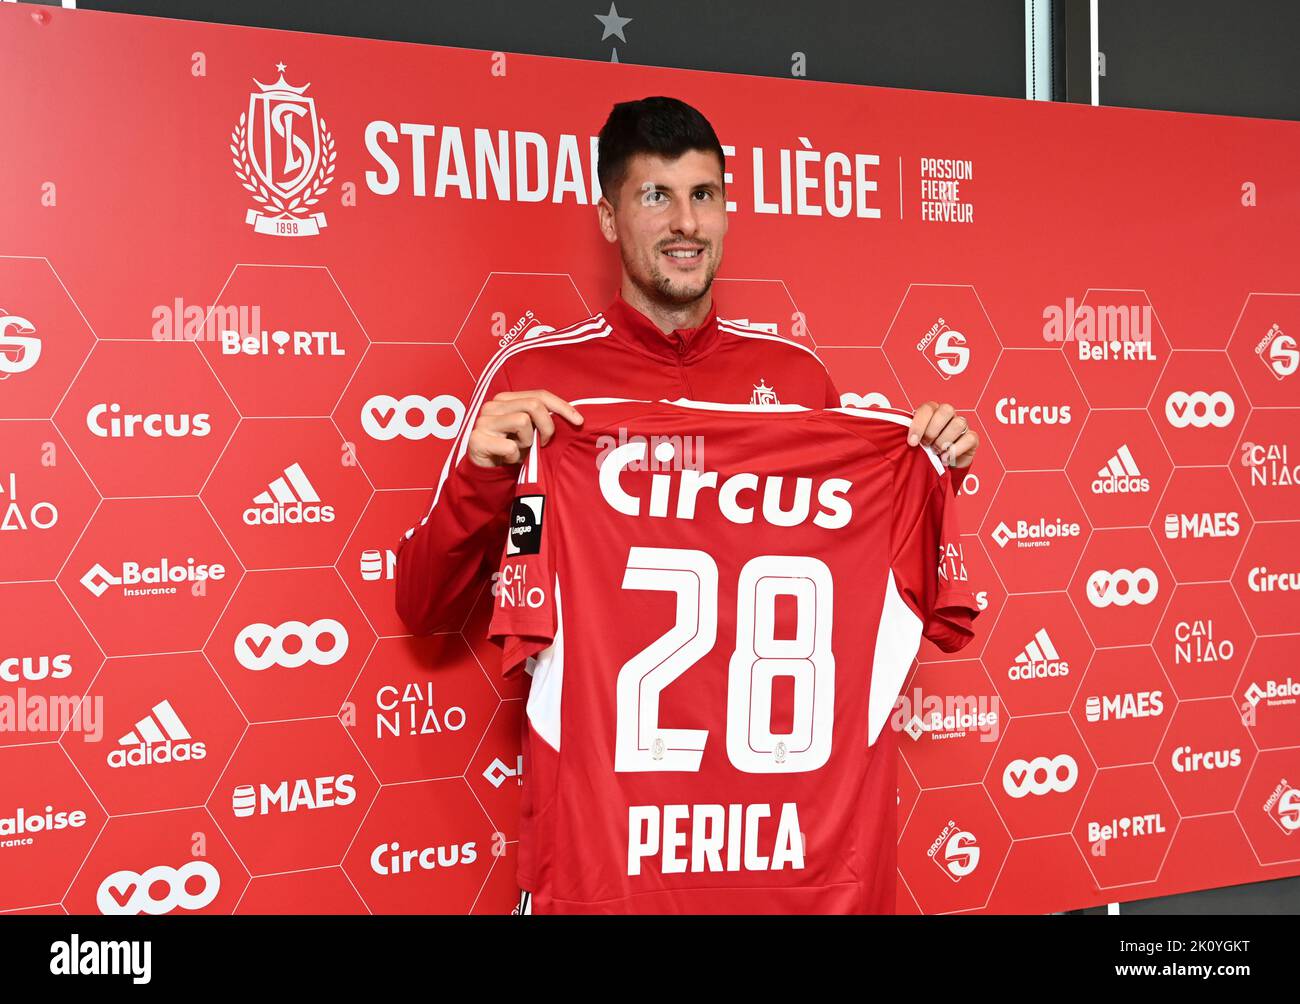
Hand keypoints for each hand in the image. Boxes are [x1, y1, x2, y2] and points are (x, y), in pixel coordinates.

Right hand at [467, 390, 582, 467]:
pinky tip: (507, 459)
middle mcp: (493, 405)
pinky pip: (510, 446)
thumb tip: (573, 418)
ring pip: (522, 421)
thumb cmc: (511, 449)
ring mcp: (483, 421)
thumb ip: (543, 419)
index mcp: (506, 399)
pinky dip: (514, 457)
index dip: (562, 406)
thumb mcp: (530, 432)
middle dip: (547, 426)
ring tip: (519, 450)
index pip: (539, 394)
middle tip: (544, 443)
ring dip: (527, 442)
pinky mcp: (477, 439)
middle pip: (534, 405)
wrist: (486, 471)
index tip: (579, 421)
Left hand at [907, 401, 976, 468]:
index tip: (912, 442)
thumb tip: (899, 436)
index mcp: (932, 412)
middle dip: (933, 430)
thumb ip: (909, 436)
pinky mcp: (972, 438)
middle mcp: (948, 415)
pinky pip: (969, 438)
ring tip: (936, 452)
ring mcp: (961, 426)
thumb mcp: (913, 442)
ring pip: (959, 423)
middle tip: (925, 445)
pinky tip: (946, 458)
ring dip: (944, 441)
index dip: (919, 424)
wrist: (940, 467)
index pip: (928, 408)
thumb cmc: (924, 451)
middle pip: (946, 410)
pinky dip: (956, 449)